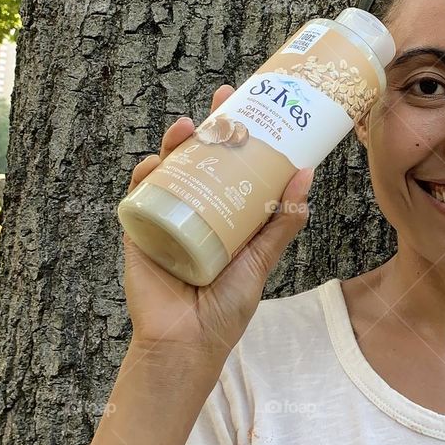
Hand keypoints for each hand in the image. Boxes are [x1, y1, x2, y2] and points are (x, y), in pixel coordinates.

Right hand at [122, 85, 314, 364]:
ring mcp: (166, 217)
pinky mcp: (140, 231)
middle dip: (207, 125)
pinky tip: (157, 164)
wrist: (189, 343)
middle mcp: (195, 209)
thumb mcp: (261, 258)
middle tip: (222, 100)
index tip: (250, 103)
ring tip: (189, 128)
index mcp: (224, 212)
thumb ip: (283, 221)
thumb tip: (306, 175)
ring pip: (168, 170)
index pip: (231, 163)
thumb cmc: (226, 306)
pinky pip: (139, 196)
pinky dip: (145, 176)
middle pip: (198, 158)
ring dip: (175, 143)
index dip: (237, 133)